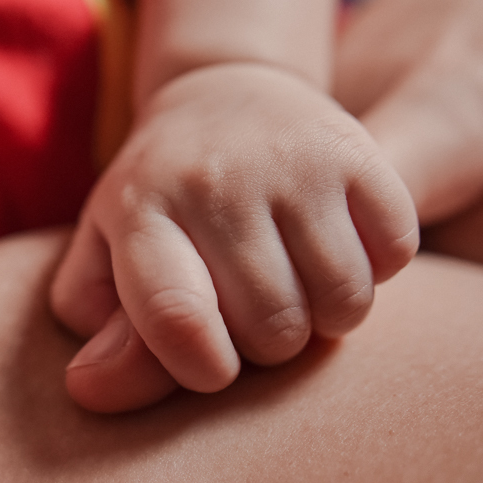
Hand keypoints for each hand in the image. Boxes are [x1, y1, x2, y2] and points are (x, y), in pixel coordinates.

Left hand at [51, 63, 416, 411]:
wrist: (224, 92)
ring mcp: (291, 161)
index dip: (201, 369)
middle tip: (251, 312)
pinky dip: (373, 271)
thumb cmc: (159, 205)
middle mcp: (215, 181)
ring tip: (294, 285)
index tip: (210, 370)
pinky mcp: (358, 150)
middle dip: (266, 348)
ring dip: (326, 318)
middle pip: (273, 328)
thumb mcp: (107, 259)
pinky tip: (333, 246)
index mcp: (141, 211)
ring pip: (342, 302)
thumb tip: (88, 390)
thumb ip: (103, 336)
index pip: (174, 315)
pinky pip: (394, 256)